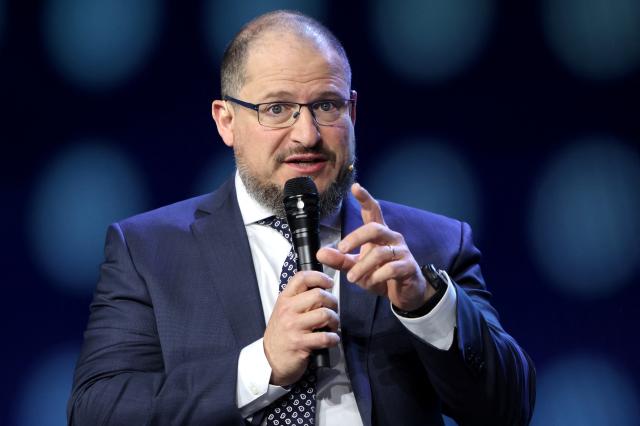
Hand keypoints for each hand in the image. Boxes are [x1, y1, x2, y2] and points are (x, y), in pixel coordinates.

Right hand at [263, 271, 339, 385]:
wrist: (270, 360)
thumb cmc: (282, 334)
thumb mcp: (284, 311)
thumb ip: (299, 299)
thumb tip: (322, 289)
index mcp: (285, 299)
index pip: (302, 278)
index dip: (319, 277)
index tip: (329, 283)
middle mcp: (288, 310)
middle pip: (318, 295)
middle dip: (332, 302)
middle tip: (333, 310)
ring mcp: (293, 327)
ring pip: (324, 314)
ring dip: (335, 320)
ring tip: (333, 326)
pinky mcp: (300, 343)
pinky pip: (325, 337)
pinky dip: (333, 338)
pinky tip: (332, 339)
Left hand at [317, 183, 435, 310]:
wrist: (403, 293)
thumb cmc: (379, 275)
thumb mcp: (356, 267)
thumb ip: (340, 260)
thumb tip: (320, 253)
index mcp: (379, 233)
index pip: (372, 211)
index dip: (364, 198)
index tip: (355, 187)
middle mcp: (391, 237)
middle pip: (374, 228)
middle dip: (356, 238)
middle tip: (341, 250)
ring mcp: (402, 251)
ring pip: (380, 253)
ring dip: (362, 266)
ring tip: (351, 278)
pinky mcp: (408, 266)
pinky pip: (391, 269)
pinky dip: (377, 276)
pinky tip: (371, 282)